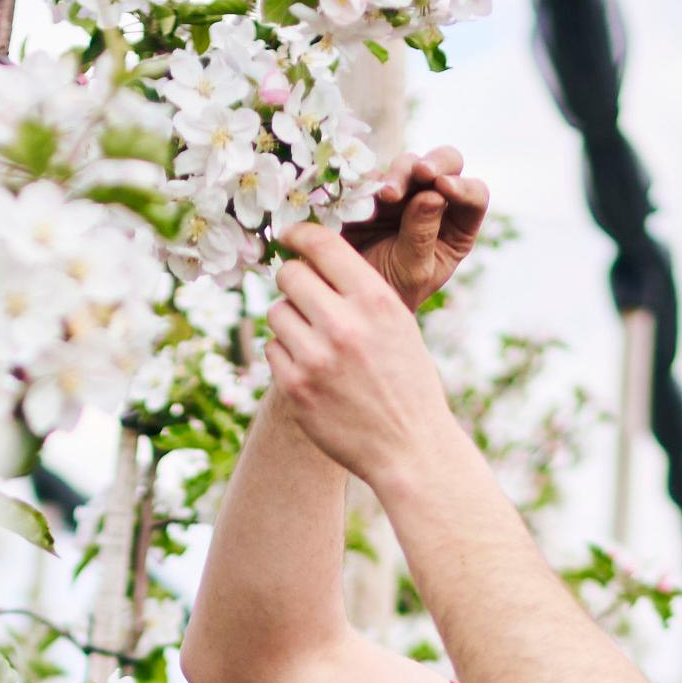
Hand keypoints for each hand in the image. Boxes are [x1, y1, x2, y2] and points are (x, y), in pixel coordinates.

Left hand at [261, 221, 460, 490]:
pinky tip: (312, 369)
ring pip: (276, 312)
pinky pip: (272, 349)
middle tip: (305, 297)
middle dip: (294, 281)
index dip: (299, 235)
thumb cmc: (406, 381)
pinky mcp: (296, 388)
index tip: (289, 236)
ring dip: (290, 321)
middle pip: (289, 275)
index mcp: (376, 301)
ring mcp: (316, 358)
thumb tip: (308, 258)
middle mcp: (344, 325)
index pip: (322, 245)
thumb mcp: (397, 324)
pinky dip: (286, 354)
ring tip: (316, 342)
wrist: (410, 447)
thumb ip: (358, 291)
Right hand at [336, 147, 487, 310]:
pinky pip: (373, 175)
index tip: (444, 188)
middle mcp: (434, 204)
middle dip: (435, 164)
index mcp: (457, 227)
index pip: (475, 195)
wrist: (348, 296)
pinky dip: (370, 182)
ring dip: (399, 174)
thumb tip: (432, 195)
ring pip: (408, 164)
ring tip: (386, 196)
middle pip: (448, 164)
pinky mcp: (372, 192)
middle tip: (421, 172)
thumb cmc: (390, 291)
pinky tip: (364, 200)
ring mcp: (403, 194)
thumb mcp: (411, 272)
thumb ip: (422, 235)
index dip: (464, 187)